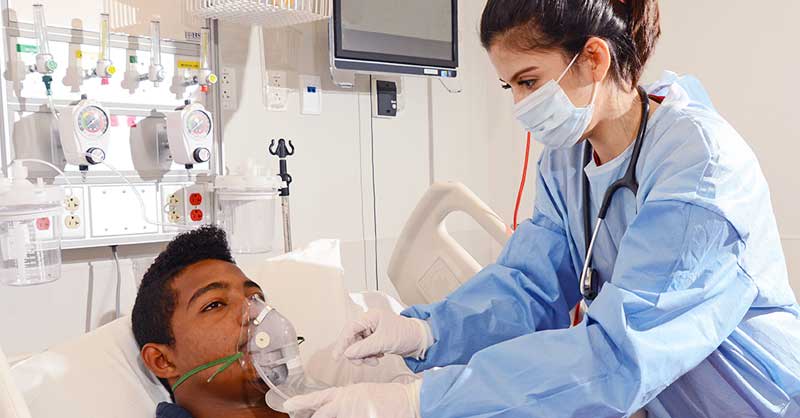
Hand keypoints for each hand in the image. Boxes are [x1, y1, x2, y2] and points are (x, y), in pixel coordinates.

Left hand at [284, 381, 421, 417]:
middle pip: (320, 416)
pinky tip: (363, 414)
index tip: (288, 405)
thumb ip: (345, 400)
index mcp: (345, 394)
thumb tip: (334, 407)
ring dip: (337, 417)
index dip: (302, 403)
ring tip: (356, 412)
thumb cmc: (388, 397)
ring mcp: (353, 414)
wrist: (407, 401)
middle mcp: (346, 404)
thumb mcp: (362, 393)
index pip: (318, 399)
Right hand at [331, 310, 432, 365]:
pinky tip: (379, 357)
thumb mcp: (383, 342)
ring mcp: (373, 331)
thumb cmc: (404, 335)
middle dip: (356, 353)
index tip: (337, 357)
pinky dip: (369, 356)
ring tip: (375, 361)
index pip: (350, 328)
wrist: (419, 341)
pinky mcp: (376, 339)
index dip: (342, 342)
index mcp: (371, 317)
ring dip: (364, 356)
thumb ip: (364, 348)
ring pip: (359, 346)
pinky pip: (366, 349)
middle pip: (353, 338)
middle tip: (361, 363)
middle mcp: (370, 322)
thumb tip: (347, 354)